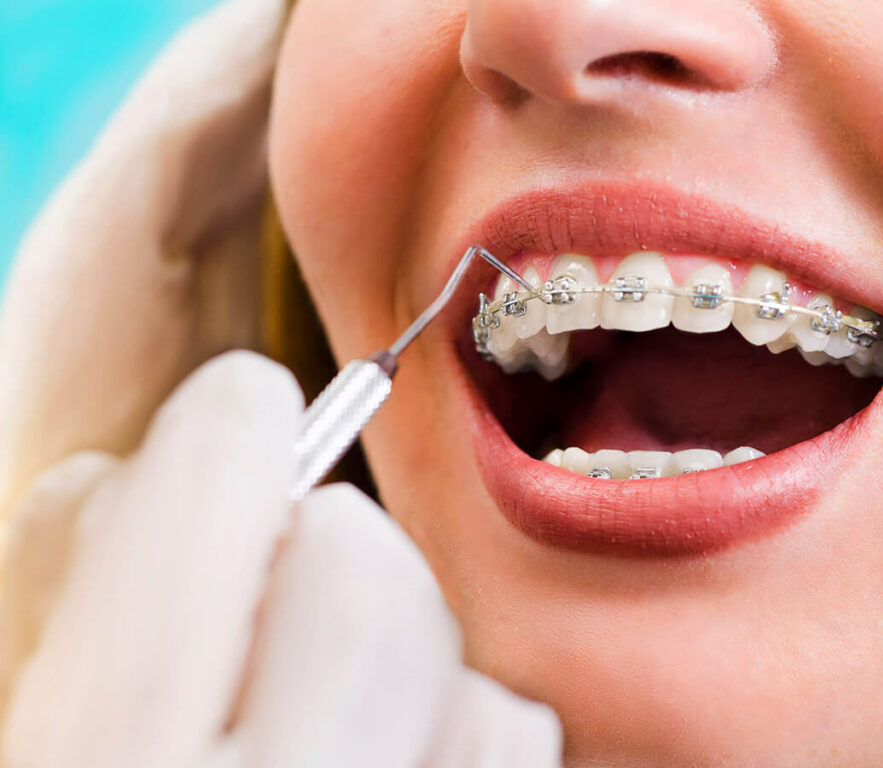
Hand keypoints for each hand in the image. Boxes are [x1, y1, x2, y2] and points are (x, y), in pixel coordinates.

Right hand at [0, 352, 560, 767]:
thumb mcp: (39, 711)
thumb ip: (86, 588)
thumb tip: (162, 462)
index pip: (217, 481)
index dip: (224, 431)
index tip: (231, 429)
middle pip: (362, 555)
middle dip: (312, 549)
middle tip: (261, 610)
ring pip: (452, 643)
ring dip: (392, 647)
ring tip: (318, 721)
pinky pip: (511, 734)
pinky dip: (458, 727)